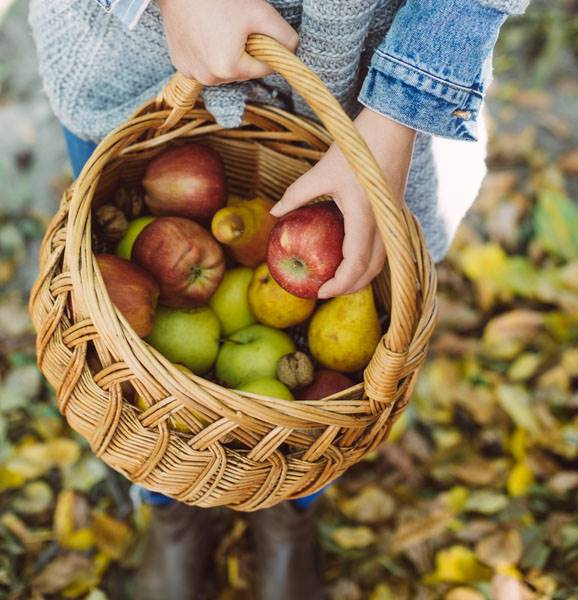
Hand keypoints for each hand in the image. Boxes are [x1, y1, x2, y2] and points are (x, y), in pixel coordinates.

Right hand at [158, 0, 297, 85]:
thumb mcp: (259, 12)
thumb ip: (283, 35)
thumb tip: (292, 51)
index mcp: (229, 68)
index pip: (264, 69)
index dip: (267, 49)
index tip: (258, 31)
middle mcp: (209, 78)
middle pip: (242, 71)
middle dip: (246, 52)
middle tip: (236, 26)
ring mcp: (192, 73)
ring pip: (223, 69)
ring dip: (227, 54)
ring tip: (219, 28)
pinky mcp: (180, 65)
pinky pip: (204, 64)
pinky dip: (207, 52)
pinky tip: (204, 33)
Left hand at [271, 108, 415, 298]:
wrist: (393, 125)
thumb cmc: (356, 146)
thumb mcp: (321, 171)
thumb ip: (297, 194)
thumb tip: (274, 213)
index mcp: (365, 218)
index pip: (355, 265)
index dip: (339, 284)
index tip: (319, 292)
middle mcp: (383, 224)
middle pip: (371, 270)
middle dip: (350, 286)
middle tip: (326, 291)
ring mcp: (392, 219)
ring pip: (382, 261)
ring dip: (362, 276)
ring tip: (339, 280)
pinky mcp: (394, 213)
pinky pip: (385, 247)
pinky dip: (369, 260)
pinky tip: (353, 257)